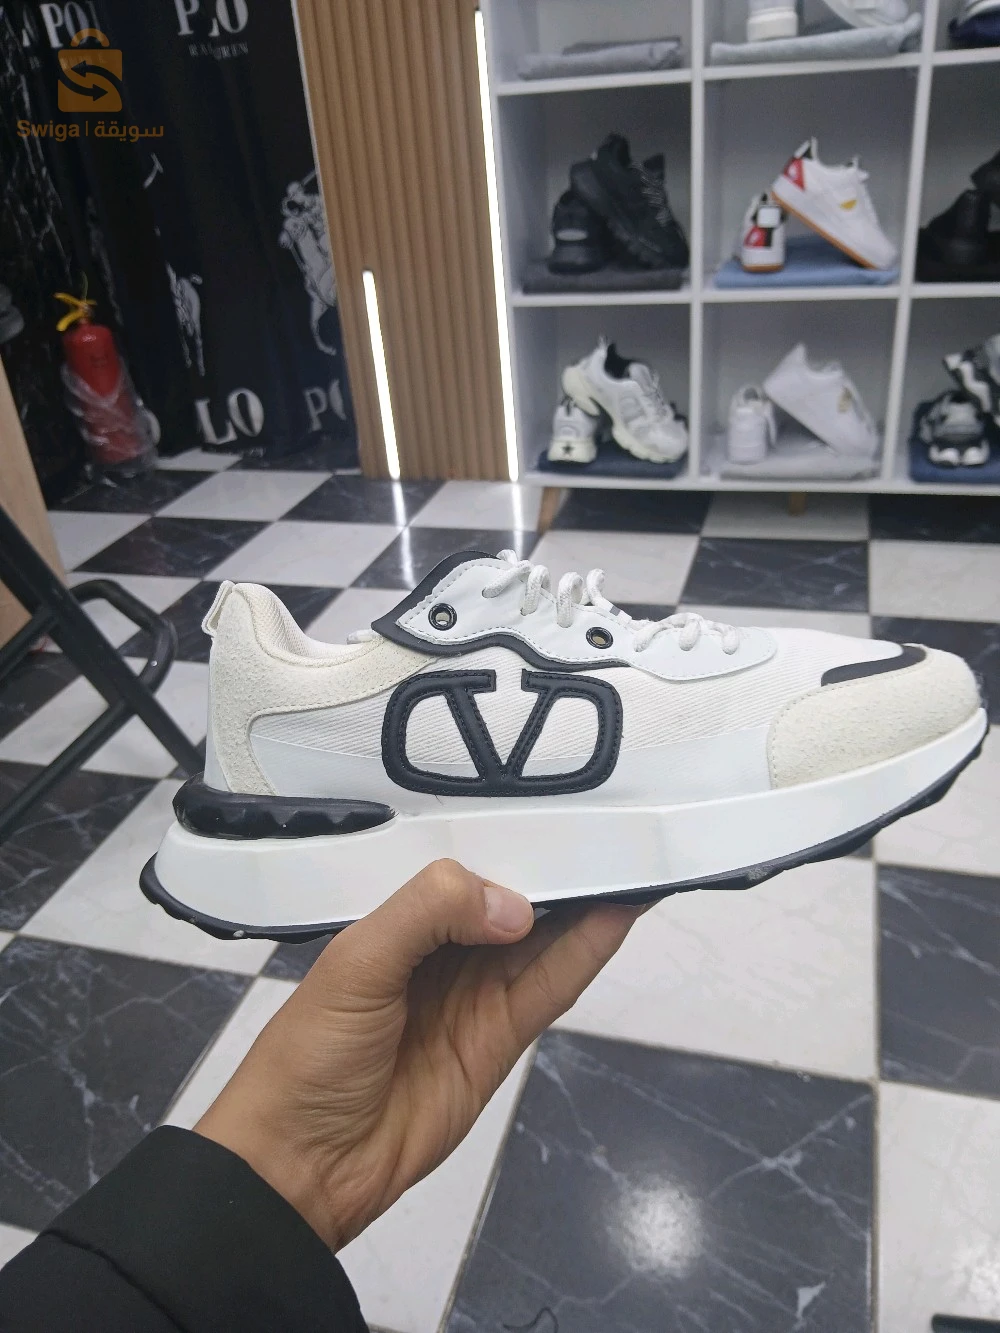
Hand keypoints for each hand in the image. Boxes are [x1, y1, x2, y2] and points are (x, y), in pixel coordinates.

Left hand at [195, 860, 640, 1250]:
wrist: (302, 1166)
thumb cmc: (308, 1055)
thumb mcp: (357, 962)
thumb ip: (428, 913)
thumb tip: (516, 905)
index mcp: (397, 919)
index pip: (463, 869)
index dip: (507, 841)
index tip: (556, 810)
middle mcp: (441, 951)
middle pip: (512, 901)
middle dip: (558, 868)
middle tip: (613, 829)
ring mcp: (474, 995)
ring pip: (543, 939)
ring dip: (585, 904)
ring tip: (631, 863)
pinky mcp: (500, 1038)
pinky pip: (551, 986)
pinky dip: (586, 952)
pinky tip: (616, 916)